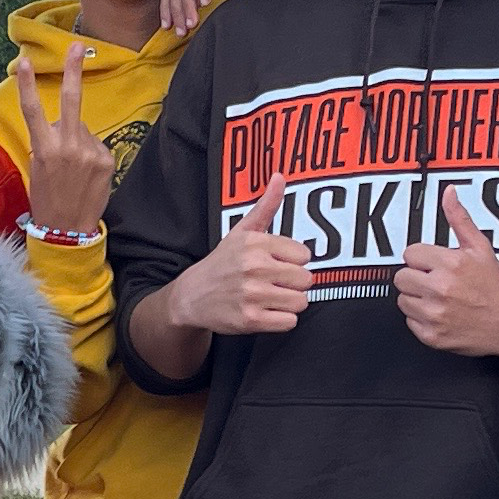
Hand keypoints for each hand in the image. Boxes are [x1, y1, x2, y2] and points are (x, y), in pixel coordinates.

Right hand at [12, 45, 113, 232]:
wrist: (68, 230)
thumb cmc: (47, 198)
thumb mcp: (38, 168)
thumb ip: (49, 141)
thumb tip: (63, 123)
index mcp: (44, 149)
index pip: (33, 111)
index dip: (27, 85)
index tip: (24, 62)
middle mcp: (67, 147)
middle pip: (72, 101)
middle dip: (74, 71)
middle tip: (77, 46)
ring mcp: (89, 152)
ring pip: (83, 129)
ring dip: (78, 139)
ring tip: (73, 168)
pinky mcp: (106, 159)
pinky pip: (96, 144)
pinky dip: (91, 153)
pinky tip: (85, 173)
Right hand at [159, 162, 310, 335]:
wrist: (191, 297)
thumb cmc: (222, 263)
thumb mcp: (241, 231)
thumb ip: (266, 206)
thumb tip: (280, 176)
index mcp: (256, 243)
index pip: (304, 255)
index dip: (293, 262)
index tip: (276, 264)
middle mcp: (254, 267)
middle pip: (306, 280)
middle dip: (293, 284)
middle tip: (273, 284)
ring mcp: (252, 295)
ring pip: (300, 302)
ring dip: (288, 303)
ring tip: (269, 298)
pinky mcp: (250, 320)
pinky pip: (289, 322)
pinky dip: (280, 320)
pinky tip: (265, 312)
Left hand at [394, 188, 498, 356]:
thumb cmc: (496, 285)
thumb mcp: (480, 247)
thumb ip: (459, 219)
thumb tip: (448, 193)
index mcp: (450, 264)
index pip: (410, 254)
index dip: (422, 259)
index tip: (435, 265)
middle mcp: (440, 289)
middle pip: (401, 277)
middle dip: (416, 278)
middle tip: (436, 281)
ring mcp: (435, 314)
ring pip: (403, 300)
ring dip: (417, 299)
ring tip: (439, 298)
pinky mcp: (432, 336)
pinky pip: (409, 322)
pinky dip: (421, 319)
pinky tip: (440, 314)